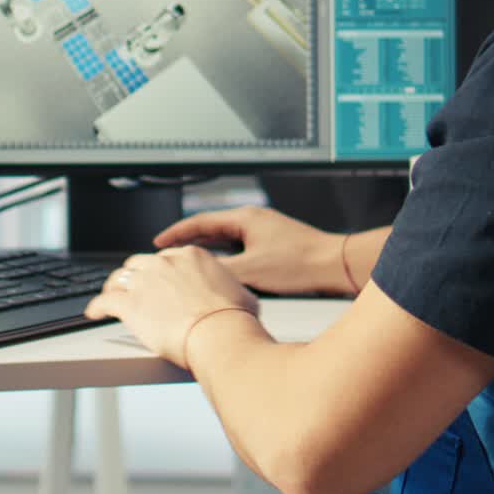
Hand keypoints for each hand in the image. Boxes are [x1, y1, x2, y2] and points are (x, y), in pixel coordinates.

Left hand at [84, 246, 258, 367]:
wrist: (219, 334)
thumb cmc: (233, 319)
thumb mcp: (242, 294)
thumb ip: (231, 290)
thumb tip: (239, 297)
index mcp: (191, 256)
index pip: (166, 257)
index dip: (158, 270)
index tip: (155, 279)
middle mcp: (165, 263)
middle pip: (138, 264)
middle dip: (133, 276)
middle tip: (131, 288)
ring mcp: (145, 281)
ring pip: (118, 278)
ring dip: (112, 288)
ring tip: (109, 297)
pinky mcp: (129, 304)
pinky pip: (104, 301)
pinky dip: (96, 306)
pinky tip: (93, 313)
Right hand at [154, 206, 349, 294]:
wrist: (334, 265)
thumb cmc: (300, 263)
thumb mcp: (251, 270)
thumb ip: (220, 271)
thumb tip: (196, 275)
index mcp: (245, 218)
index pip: (200, 222)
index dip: (176, 233)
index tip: (159, 242)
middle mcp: (254, 220)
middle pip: (211, 228)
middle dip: (188, 241)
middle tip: (168, 253)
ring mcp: (265, 231)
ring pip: (226, 240)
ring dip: (207, 250)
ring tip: (188, 262)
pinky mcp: (274, 245)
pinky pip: (240, 248)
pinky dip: (225, 257)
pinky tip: (222, 272)